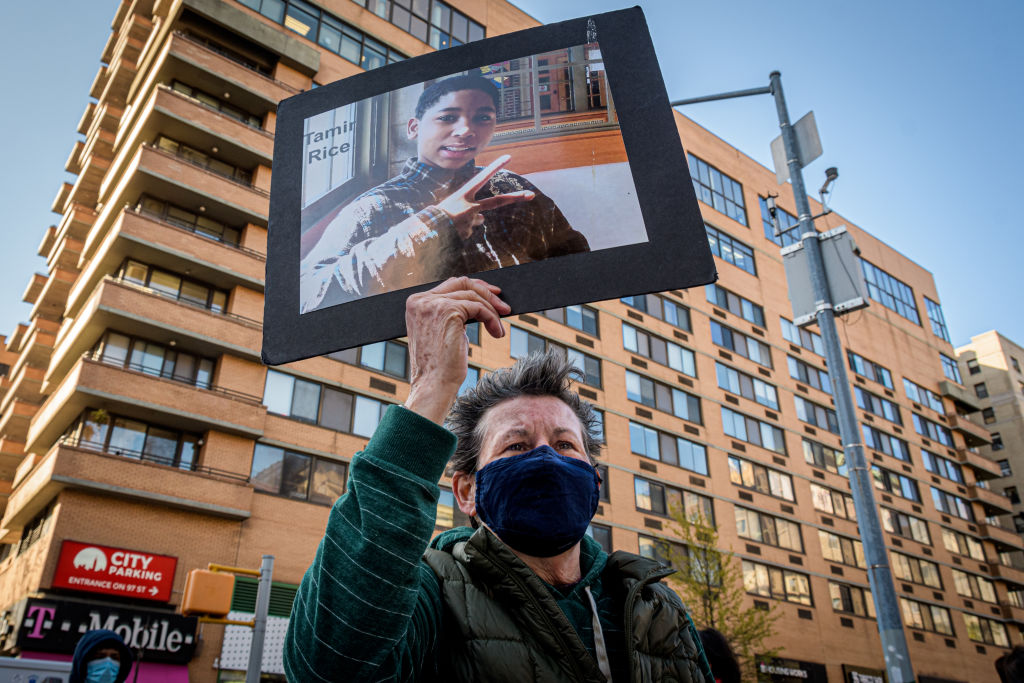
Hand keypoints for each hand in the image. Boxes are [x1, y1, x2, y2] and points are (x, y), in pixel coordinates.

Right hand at [404, 277, 510, 423]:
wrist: (433, 385)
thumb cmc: (439, 366)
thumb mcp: (440, 332)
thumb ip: (449, 314)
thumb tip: (475, 303)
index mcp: (416, 303)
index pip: (450, 285)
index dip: (473, 287)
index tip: (491, 294)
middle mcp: (421, 300)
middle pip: (462, 283)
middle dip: (486, 292)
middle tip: (503, 306)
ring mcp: (433, 304)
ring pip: (473, 295)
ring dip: (492, 310)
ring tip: (499, 328)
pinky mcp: (448, 312)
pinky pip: (479, 307)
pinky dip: (491, 319)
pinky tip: (497, 332)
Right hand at [435, 155, 534, 238]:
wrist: (426, 229)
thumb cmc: (435, 214)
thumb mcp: (451, 205)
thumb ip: (470, 210)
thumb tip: (483, 218)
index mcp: (463, 194)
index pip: (483, 177)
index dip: (495, 167)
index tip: (508, 156)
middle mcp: (471, 206)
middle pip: (498, 201)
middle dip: (516, 197)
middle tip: (531, 194)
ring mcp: (471, 219)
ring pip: (478, 220)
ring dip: (468, 222)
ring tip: (452, 223)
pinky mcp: (469, 232)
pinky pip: (469, 232)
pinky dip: (461, 233)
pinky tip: (451, 231)